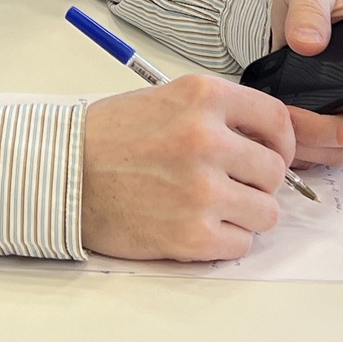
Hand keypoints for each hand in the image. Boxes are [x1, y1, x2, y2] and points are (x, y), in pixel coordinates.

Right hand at [80, 75, 297, 261]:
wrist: (61, 175)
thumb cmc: (107, 138)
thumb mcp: (165, 100)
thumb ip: (216, 115)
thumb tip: (264, 145)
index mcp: (203, 97)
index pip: (276, 120)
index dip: (281, 143)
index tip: (273, 155)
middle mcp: (207, 139)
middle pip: (274, 172)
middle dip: (258, 183)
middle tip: (232, 186)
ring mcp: (201, 190)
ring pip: (265, 212)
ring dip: (245, 214)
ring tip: (212, 208)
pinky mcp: (191, 235)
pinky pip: (240, 244)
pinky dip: (224, 241)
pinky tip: (196, 227)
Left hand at [267, 0, 342, 167]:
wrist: (290, 18)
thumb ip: (309, 7)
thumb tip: (308, 42)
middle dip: (323, 134)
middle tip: (286, 120)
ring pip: (342, 149)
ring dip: (308, 146)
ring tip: (275, 125)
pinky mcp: (337, 128)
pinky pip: (323, 154)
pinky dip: (301, 150)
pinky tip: (278, 135)